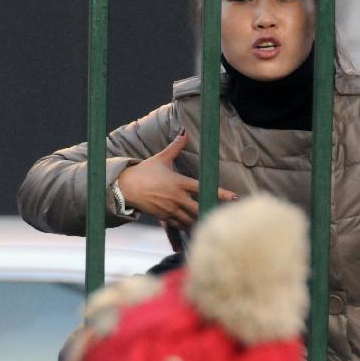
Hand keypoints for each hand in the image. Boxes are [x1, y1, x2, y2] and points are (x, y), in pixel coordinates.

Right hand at [117, 131, 236, 227]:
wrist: (125, 187)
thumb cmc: (144, 172)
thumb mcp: (161, 158)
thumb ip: (175, 147)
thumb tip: (184, 132)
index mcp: (179, 182)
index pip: (203, 188)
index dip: (220, 193)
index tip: (234, 197)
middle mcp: (176, 197)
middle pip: (200, 208)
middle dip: (211, 212)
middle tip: (224, 214)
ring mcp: (170, 208)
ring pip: (191, 219)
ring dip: (201, 221)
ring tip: (213, 223)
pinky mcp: (164, 217)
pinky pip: (180, 225)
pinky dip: (188, 226)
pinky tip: (196, 228)